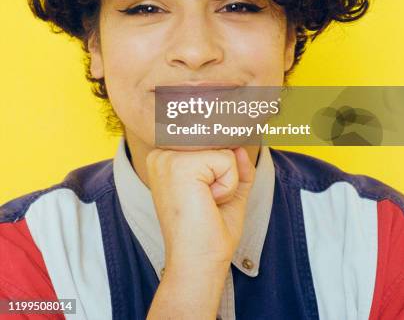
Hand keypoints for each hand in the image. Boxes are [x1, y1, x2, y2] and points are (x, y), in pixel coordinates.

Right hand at [146, 146, 254, 268]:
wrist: (197, 263)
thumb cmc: (208, 232)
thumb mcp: (228, 191)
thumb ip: (236, 165)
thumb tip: (240, 146)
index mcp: (165, 159)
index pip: (208, 142)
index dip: (220, 168)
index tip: (205, 196)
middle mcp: (161, 154)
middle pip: (217, 142)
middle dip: (224, 174)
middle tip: (206, 202)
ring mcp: (168, 158)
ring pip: (223, 151)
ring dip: (226, 181)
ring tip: (206, 202)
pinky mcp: (180, 165)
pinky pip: (227, 160)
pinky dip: (227, 186)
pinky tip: (207, 202)